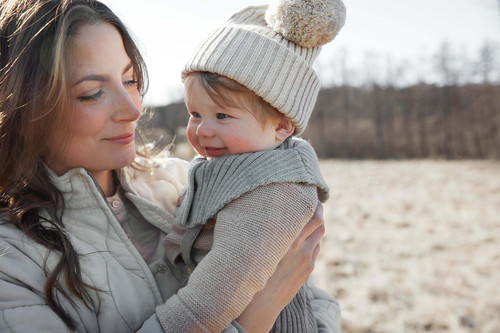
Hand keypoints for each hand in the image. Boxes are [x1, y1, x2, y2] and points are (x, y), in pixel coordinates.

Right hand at [236, 202, 324, 331]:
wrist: (260, 305)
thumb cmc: (251, 270)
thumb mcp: (259, 245)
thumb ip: (267, 229)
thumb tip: (262, 212)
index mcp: (289, 239)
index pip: (313, 216)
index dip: (315, 205)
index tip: (311, 197)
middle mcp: (302, 249)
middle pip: (321, 225)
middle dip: (319, 214)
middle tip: (314, 205)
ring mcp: (307, 262)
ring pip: (318, 239)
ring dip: (315, 230)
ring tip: (306, 223)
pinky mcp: (307, 272)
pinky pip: (314, 252)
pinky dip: (311, 244)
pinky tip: (301, 243)